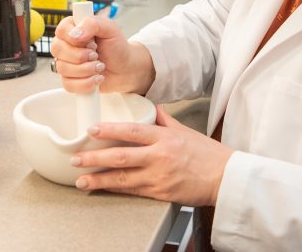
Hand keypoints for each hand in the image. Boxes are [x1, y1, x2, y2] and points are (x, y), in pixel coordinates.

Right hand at [50, 14, 154, 94]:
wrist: (126, 69)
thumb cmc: (117, 47)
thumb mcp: (110, 28)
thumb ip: (92, 24)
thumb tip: (74, 34)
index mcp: (73, 28)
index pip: (61, 30)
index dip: (75, 39)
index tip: (92, 42)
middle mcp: (66, 45)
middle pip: (57, 49)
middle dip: (81, 55)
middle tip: (96, 54)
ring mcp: (66, 63)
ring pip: (62, 68)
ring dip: (86, 70)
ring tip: (100, 66)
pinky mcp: (70, 80)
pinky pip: (68, 84)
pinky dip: (86, 83)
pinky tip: (96, 78)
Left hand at [70, 105, 234, 206]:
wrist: (225, 178)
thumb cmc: (208, 154)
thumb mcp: (185, 131)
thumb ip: (164, 120)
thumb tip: (152, 107)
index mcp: (165, 137)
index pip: (132, 131)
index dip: (110, 130)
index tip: (92, 130)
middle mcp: (160, 156)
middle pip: (121, 156)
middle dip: (94, 158)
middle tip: (76, 158)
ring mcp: (159, 176)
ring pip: (122, 178)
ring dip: (99, 179)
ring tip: (81, 180)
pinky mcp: (161, 193)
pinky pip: (133, 191)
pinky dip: (116, 189)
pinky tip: (103, 187)